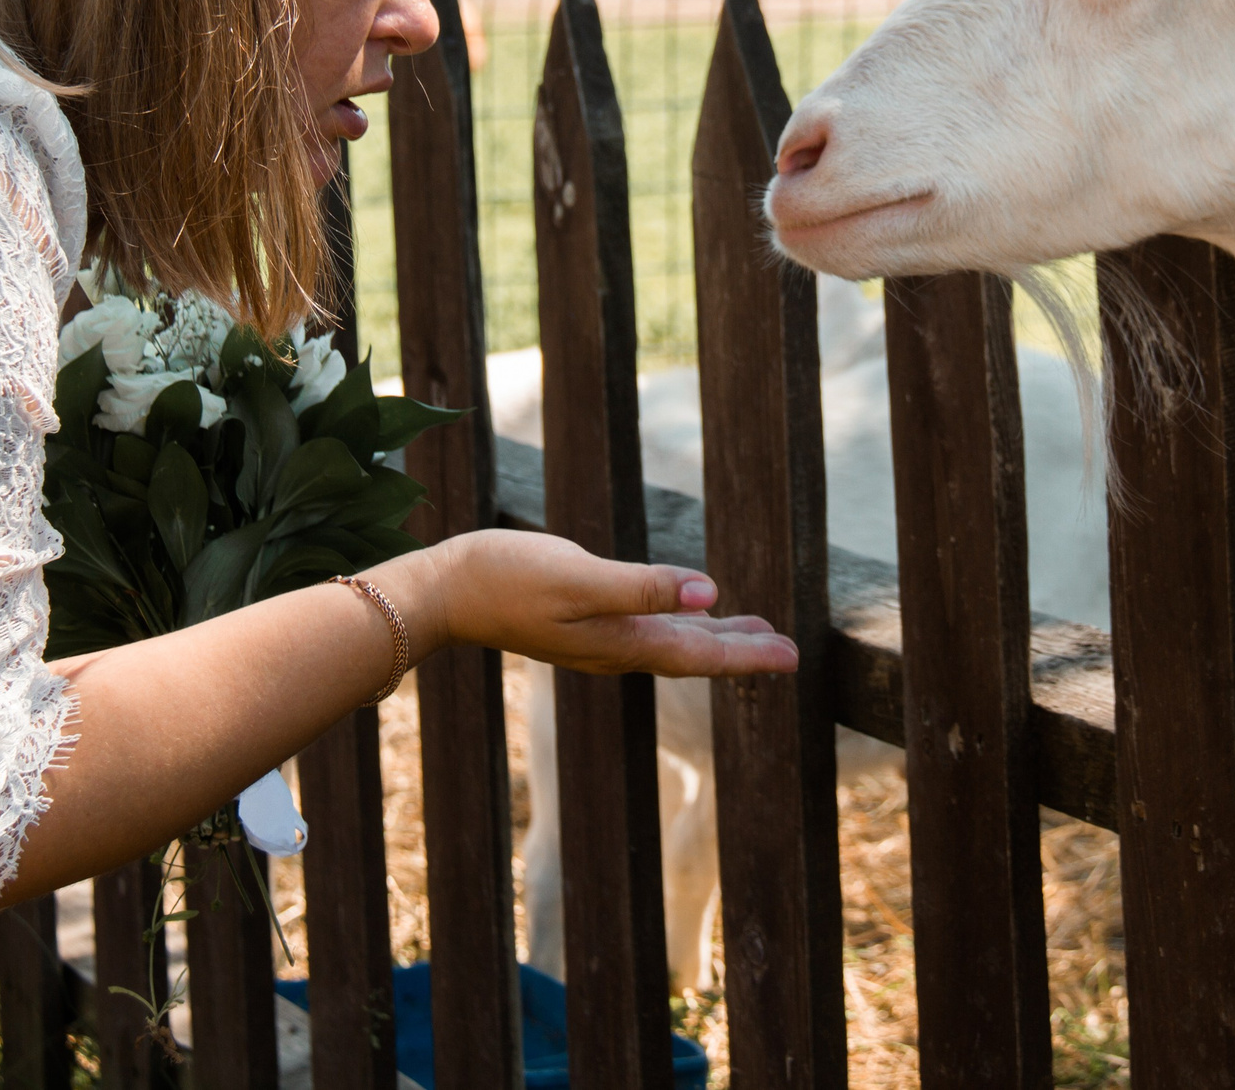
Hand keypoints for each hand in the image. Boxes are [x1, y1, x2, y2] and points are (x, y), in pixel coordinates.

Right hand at [390, 530, 799, 677]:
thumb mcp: (579, 577)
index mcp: (621, 642)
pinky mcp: (578, 623)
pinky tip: (680, 613)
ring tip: (750, 631)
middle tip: (786, 649)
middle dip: (740, 651)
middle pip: (691, 654)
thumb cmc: (506, 579)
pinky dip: (677, 625)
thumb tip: (709, 594)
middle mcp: (614, 648)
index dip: (748, 656)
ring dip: (712, 639)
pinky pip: (646, 630)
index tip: (792, 657)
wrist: (442, 592)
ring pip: (670, 643)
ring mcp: (595, 639)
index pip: (699, 655)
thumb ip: (644, 588)